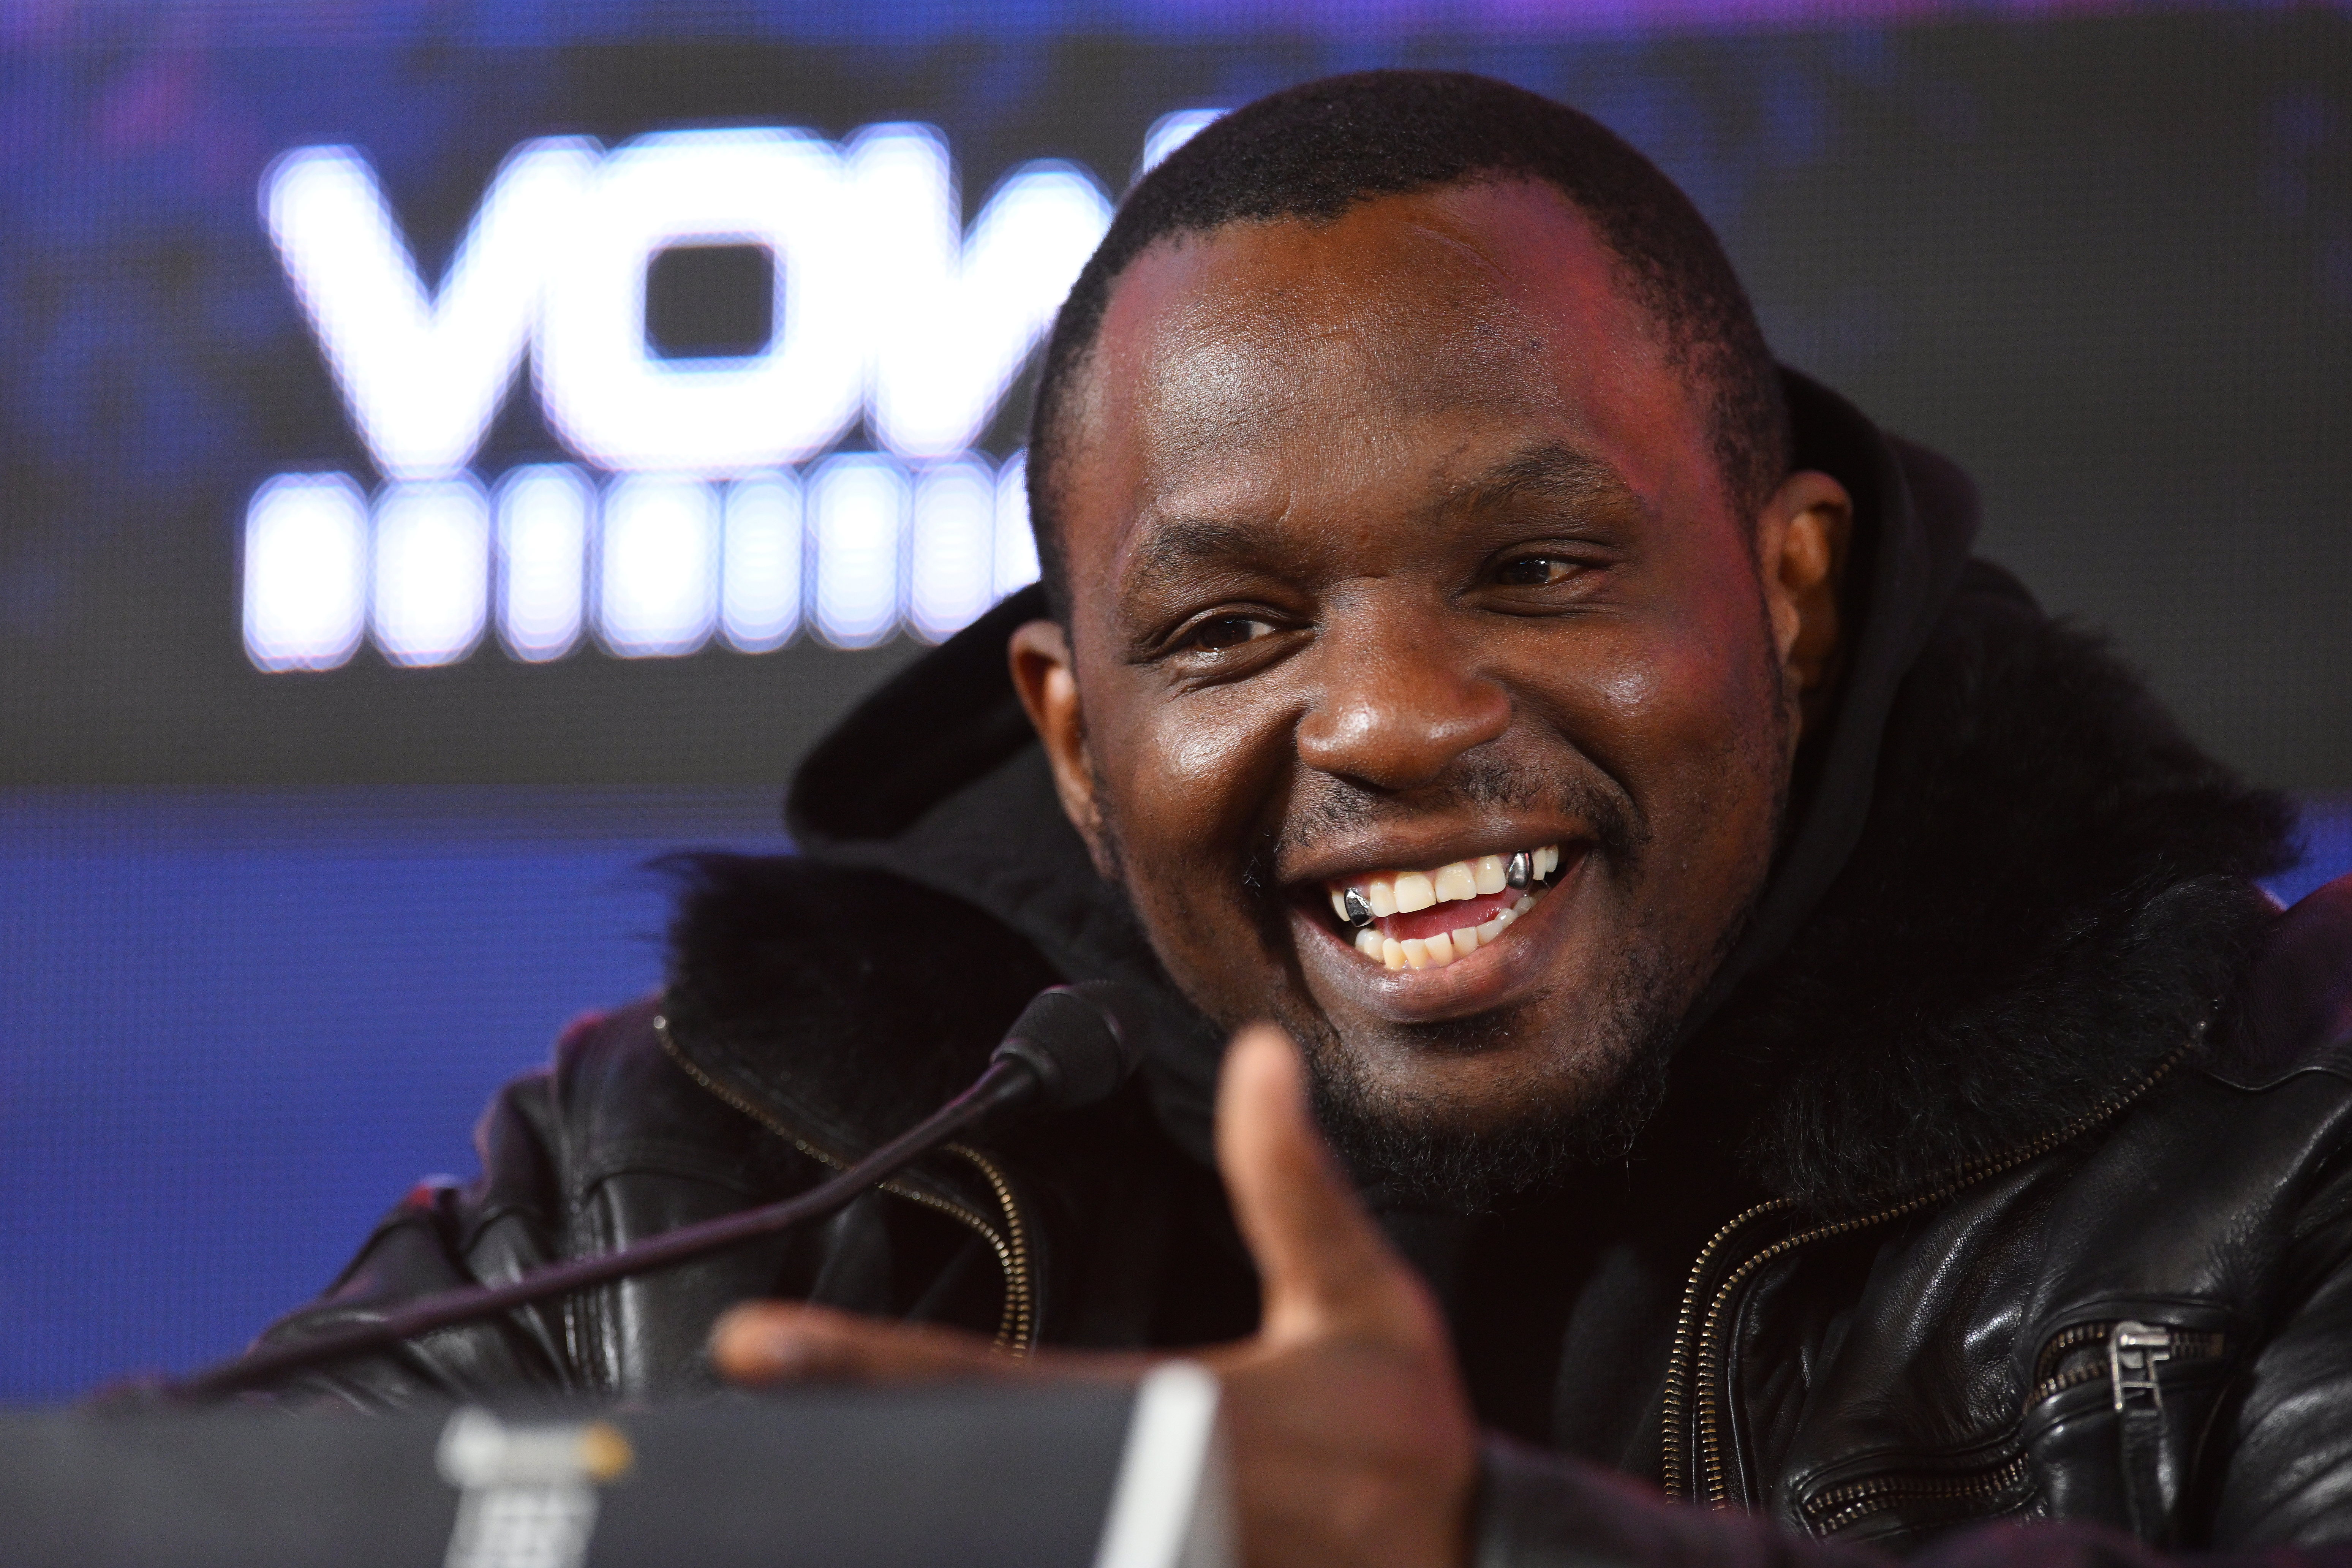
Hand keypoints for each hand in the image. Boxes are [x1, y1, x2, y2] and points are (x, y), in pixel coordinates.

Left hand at [711, 1023, 1479, 1567]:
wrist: (1477, 1560)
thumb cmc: (1408, 1439)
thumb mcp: (1360, 1301)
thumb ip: (1293, 1185)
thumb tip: (1257, 1059)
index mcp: (1172, 1421)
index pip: (980, 1389)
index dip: (859, 1370)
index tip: (757, 1347)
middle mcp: (1144, 1508)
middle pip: (956, 1496)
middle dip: (834, 1473)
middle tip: (729, 1439)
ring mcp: (1156, 1565)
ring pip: (999, 1550)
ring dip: (899, 1528)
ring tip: (783, 1513)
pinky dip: (985, 1557)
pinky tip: (917, 1539)